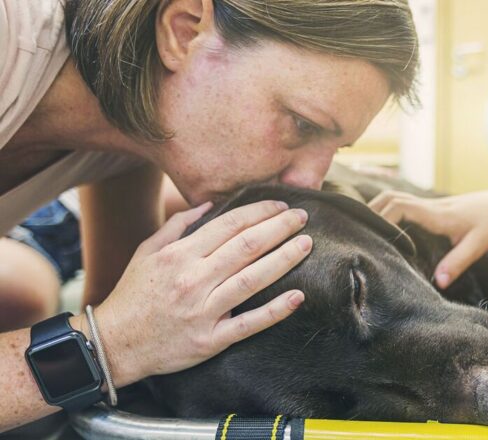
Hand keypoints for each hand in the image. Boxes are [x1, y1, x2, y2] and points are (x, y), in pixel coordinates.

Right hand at [92, 200, 310, 384]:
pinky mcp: (211, 340)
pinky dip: (275, 310)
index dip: (259, 213)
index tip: (280, 206)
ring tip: (306, 245)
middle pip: (246, 247)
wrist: (114, 345)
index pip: (229, 226)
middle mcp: (193, 280)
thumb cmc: (133, 295)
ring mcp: (203, 311)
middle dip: (279, 229)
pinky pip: (249, 324)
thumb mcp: (147, 252)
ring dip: (284, 259)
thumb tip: (210, 204)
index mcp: (179, 256)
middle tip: (302, 217)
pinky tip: (297, 296)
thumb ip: (178, 225)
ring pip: (252, 280)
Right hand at [368, 189, 487, 288]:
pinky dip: (386, 211)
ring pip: (393, 197)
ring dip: (376, 209)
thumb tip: (438, 282)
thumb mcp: (478, 246)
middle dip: (370, 212)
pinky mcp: (429, 208)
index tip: (372, 238)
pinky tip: (378, 227)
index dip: (381, 219)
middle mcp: (428, 205)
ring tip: (360, 230)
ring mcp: (427, 204)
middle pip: (389, 197)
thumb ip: (458, 263)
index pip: (400, 207)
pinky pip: (401, 204)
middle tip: (354, 232)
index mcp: (437, 214)